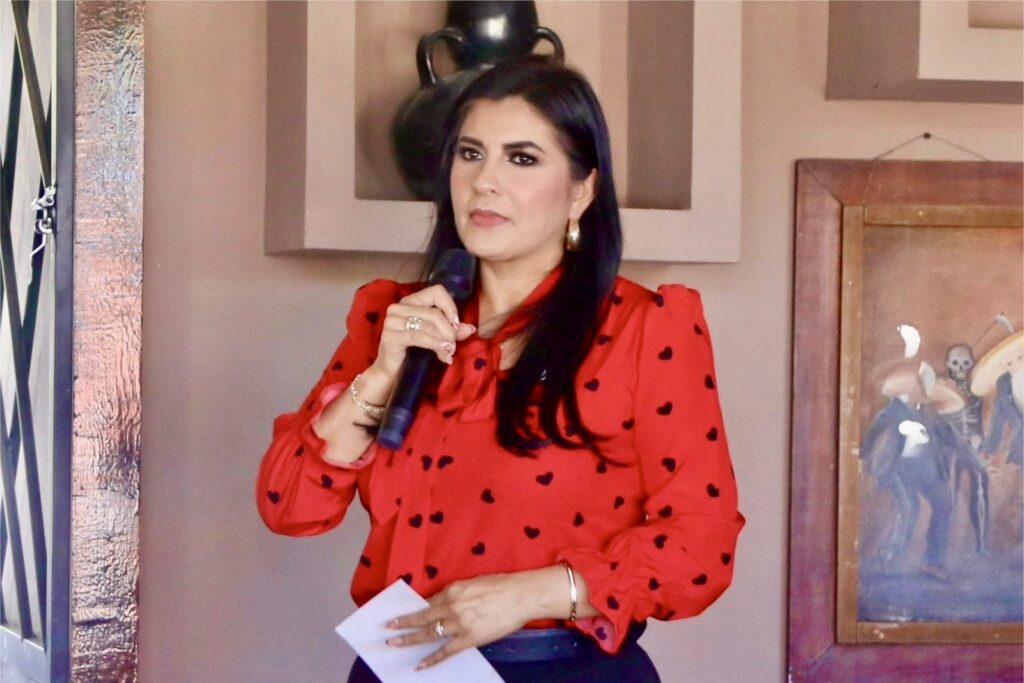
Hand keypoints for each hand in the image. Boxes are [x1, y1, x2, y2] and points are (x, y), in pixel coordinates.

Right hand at [370, 284, 475, 382]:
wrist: (392, 372)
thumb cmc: (412, 352)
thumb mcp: (436, 338)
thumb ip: (452, 331)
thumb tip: (471, 328)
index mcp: (411, 302)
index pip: (436, 292)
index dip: (450, 306)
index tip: (456, 324)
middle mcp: (399, 307)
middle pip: (434, 312)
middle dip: (449, 330)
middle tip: (453, 344)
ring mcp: (392, 321)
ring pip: (428, 325)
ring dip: (443, 340)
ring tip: (449, 351)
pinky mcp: (390, 336)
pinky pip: (418, 337)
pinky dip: (434, 344)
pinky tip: (443, 354)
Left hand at [384, 572, 542, 669]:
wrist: (522, 595)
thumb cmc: (501, 586)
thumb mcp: (474, 583)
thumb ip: (457, 594)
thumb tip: (443, 603)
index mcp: (452, 590)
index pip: (428, 602)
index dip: (415, 609)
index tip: (403, 613)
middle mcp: (452, 606)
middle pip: (422, 618)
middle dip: (402, 623)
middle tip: (388, 628)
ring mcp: (459, 624)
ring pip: (429, 634)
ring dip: (409, 640)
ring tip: (394, 644)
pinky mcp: (469, 638)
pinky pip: (446, 651)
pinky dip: (431, 659)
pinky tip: (420, 665)